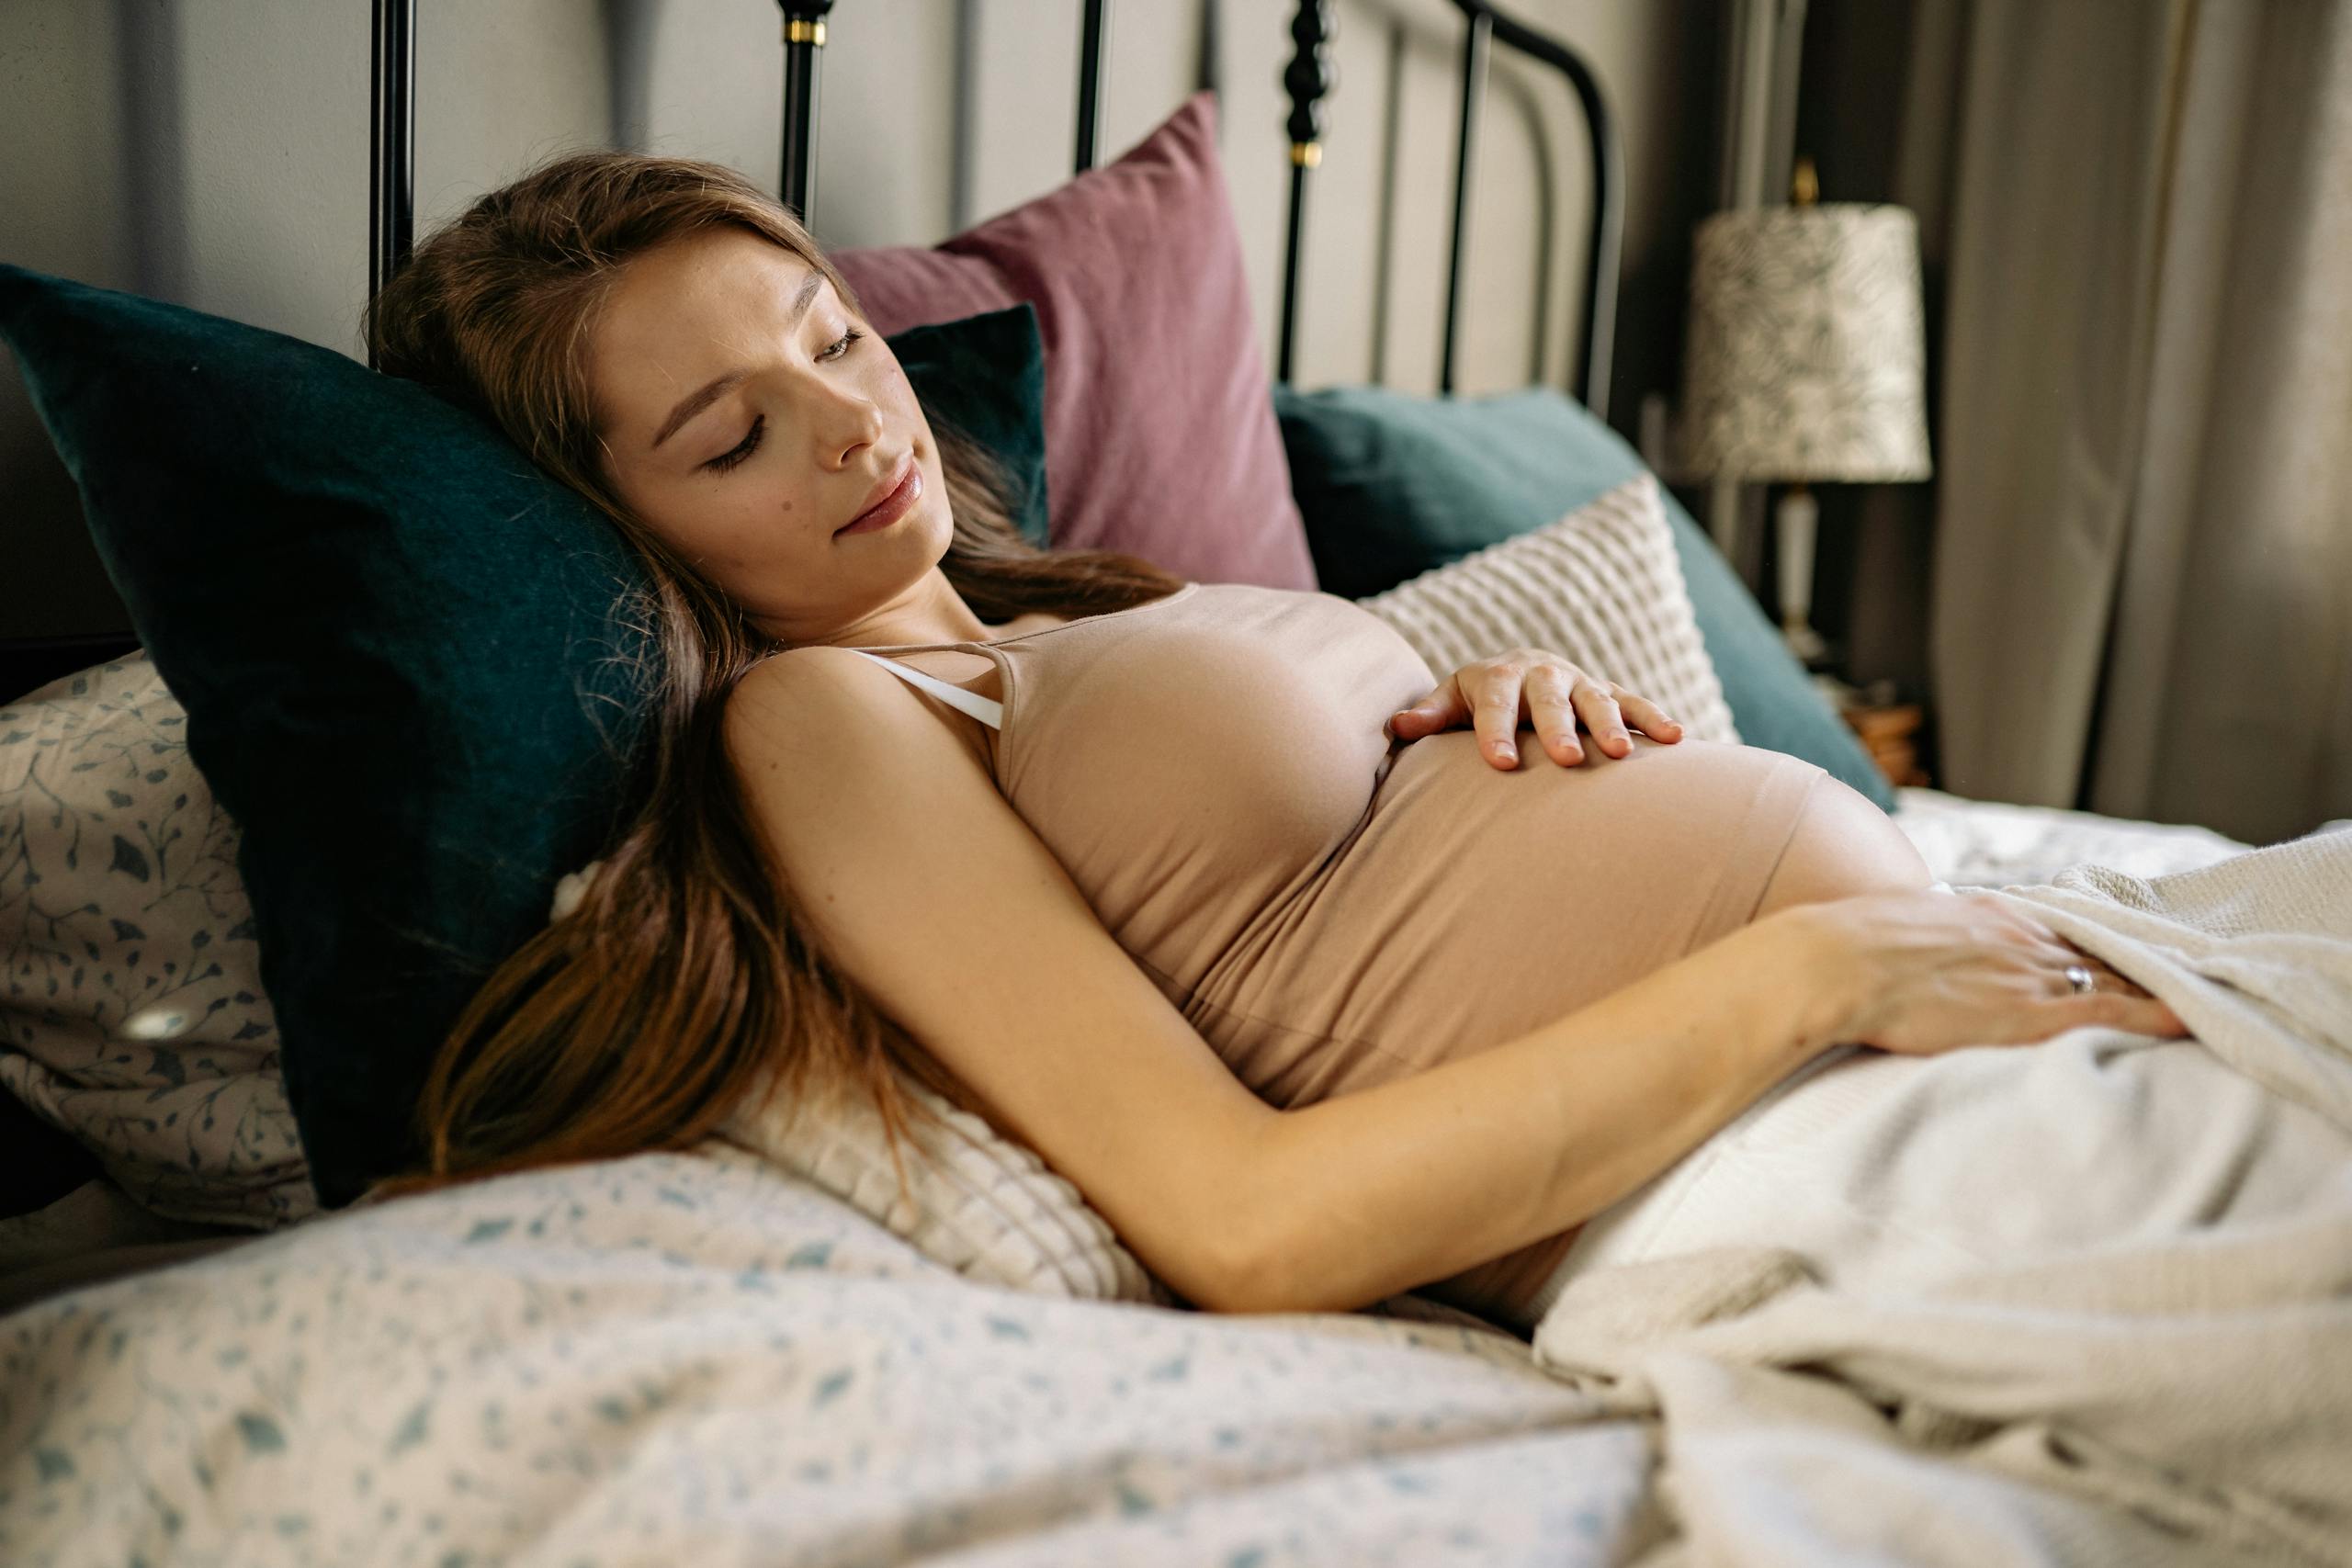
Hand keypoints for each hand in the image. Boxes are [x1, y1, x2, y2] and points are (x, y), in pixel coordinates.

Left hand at [1387, 650, 1684, 769]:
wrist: (1516, 671)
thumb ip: (1429, 715)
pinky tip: (1677, 739)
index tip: (1499, 764)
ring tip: (1622, 755)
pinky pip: (1633, 702)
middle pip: (1549, 700)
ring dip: (1611, 725)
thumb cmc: (1476, 700)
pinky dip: (1653, 718)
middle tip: (1567, 759)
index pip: (1494, 705)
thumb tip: (1395, 727)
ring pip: (1596, 700)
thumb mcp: (1451, 701)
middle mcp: (1541, 674)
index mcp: (1497, 677)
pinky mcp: (1606, 690)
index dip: (1496, 733)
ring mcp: (1578, 682)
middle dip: (1558, 728)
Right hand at [1775, 889, 2190, 1057]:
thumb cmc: (1842, 950)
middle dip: (2131, 965)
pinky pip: (2109, 1014)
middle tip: (2172, 976)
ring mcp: (2027, 973)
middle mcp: (2017, 937)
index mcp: (1983, 915)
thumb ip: (1915, 936)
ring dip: (2149, 988)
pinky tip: (2184, 1023)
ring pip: (2111, 979)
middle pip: (2092, 951)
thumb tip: (1906, 945)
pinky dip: (2152, 1017)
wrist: (1833, 964)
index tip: (2107, 956)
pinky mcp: (2030, 1014)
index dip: (2084, 946)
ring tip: (2189, 999)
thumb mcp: (1886, 927)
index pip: (2053, 930)